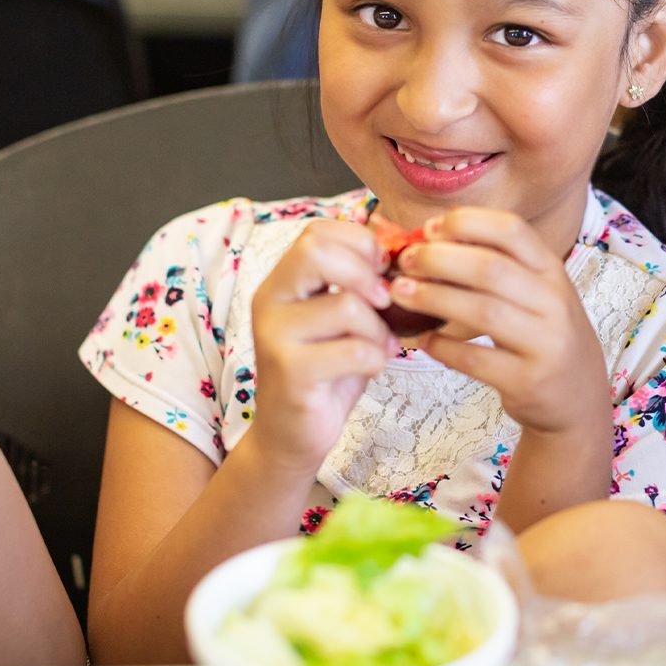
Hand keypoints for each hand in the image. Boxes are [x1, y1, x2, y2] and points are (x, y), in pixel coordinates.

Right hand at [244, 220, 397, 475]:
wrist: (292, 435)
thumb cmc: (325, 370)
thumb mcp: (340, 318)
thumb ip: (356, 283)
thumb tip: (396, 247)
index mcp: (281, 281)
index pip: (317, 231)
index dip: (359, 243)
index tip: (381, 271)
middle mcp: (269, 301)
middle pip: (317, 251)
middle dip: (365, 274)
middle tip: (383, 302)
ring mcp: (275, 336)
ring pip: (347, 305)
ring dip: (378, 328)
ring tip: (379, 346)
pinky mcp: (291, 372)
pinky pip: (355, 350)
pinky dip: (377, 359)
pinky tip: (372, 368)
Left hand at [389, 208, 608, 435]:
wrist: (579, 397)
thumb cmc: (543, 335)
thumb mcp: (536, 293)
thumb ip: (498, 267)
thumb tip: (429, 240)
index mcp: (552, 271)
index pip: (511, 230)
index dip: (466, 222)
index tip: (429, 229)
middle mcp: (554, 302)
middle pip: (490, 268)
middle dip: (438, 259)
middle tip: (406, 261)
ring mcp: (545, 343)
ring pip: (482, 311)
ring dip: (433, 298)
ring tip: (401, 293)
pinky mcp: (529, 381)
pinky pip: (476, 359)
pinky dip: (443, 346)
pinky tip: (425, 339)